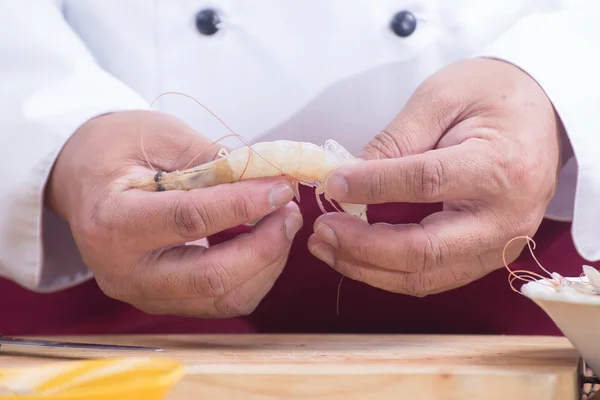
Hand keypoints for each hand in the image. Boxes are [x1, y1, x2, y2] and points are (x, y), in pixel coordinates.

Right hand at [46, 110, 301, 316]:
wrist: (83, 178)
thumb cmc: (116, 149)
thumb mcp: (160, 136)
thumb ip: (213, 161)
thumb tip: (270, 178)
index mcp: (112, 221)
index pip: (189, 220)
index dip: (243, 205)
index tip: (281, 187)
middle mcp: (123, 271)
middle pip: (211, 278)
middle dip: (265, 247)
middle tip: (291, 211)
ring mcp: (143, 294)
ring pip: (223, 298)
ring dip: (266, 263)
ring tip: (283, 223)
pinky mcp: (164, 301)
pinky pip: (221, 301)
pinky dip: (254, 275)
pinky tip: (264, 243)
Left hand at [308, 58, 567, 295]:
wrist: (540, 116)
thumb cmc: (493, 97)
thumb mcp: (442, 97)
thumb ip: (396, 139)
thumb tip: (348, 176)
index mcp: (500, 167)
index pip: (426, 183)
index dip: (371, 186)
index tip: (331, 183)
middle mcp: (505, 217)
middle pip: (424, 250)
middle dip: (363, 246)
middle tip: (321, 229)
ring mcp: (499, 245)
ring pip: (425, 277)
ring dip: (368, 267)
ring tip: (326, 246)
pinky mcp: (487, 256)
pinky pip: (433, 277)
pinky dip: (388, 272)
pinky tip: (356, 255)